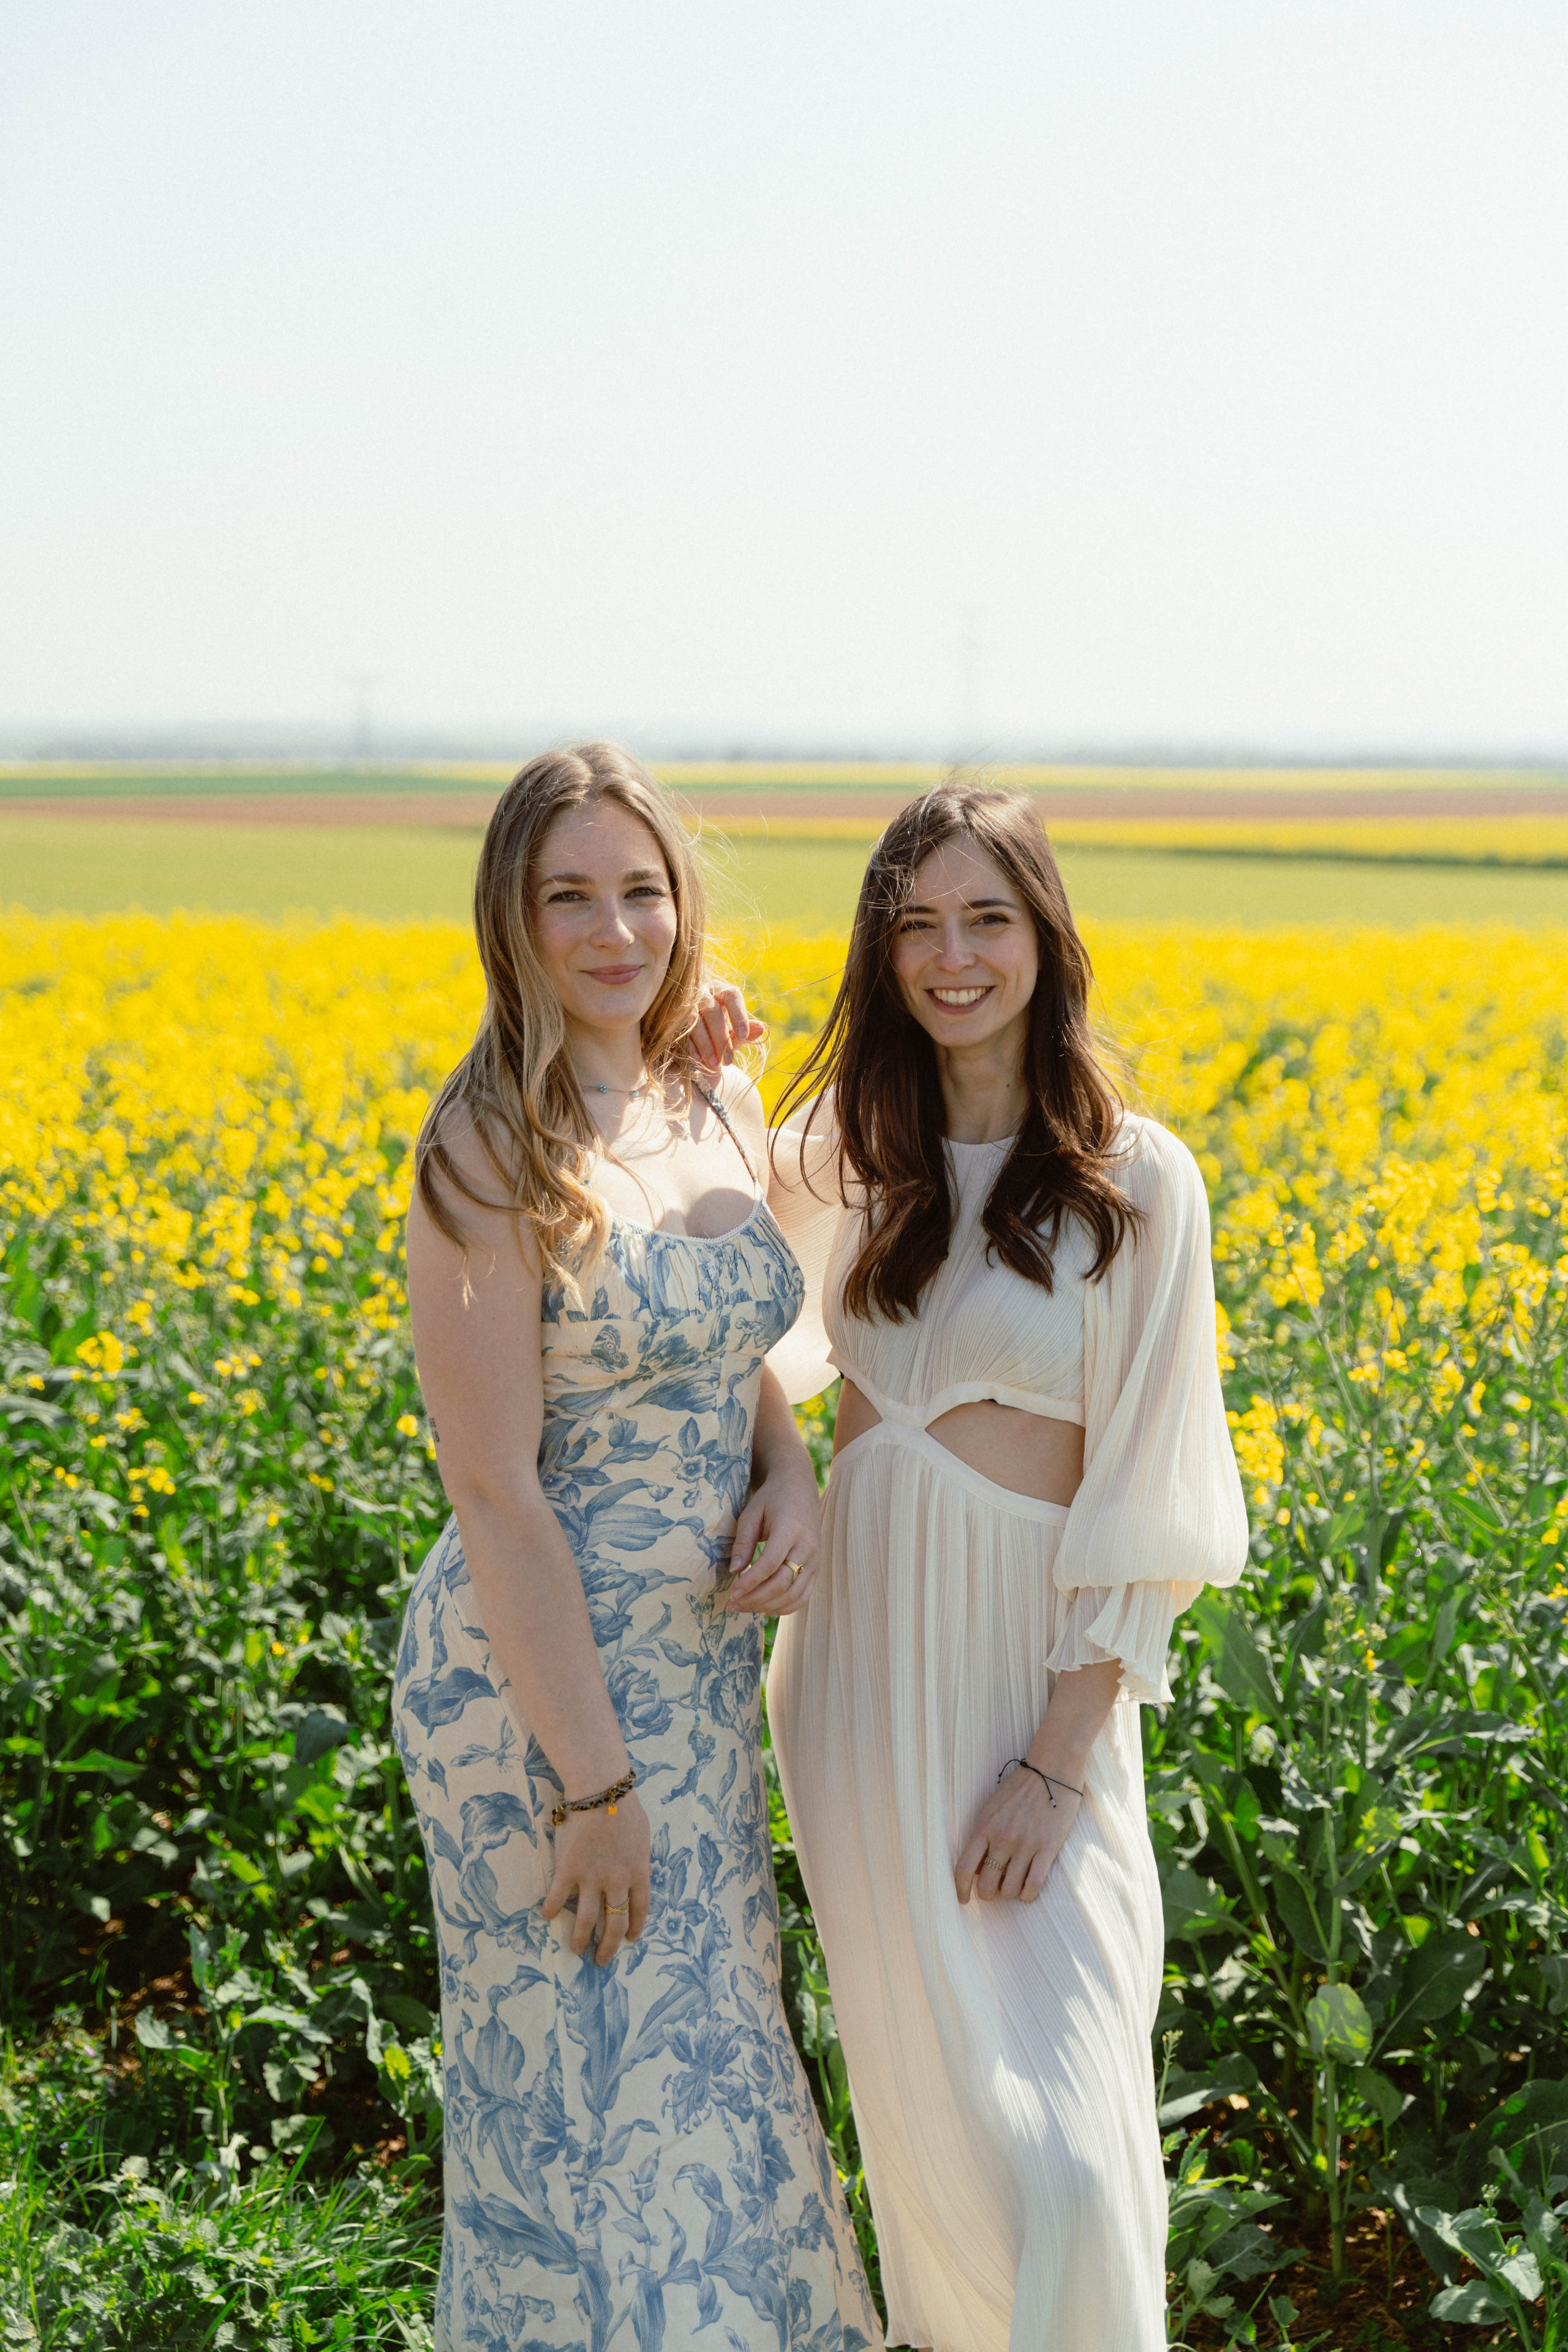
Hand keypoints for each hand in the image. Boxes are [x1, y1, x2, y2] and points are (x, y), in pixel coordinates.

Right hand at [541, 1792, 651, 1965]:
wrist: (601, 1792)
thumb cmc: (625, 1807)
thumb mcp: (642, 1835)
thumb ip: (639, 1857)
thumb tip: (636, 1868)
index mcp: (638, 1872)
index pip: (640, 1908)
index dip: (635, 1926)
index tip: (631, 1940)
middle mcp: (617, 1882)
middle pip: (615, 1923)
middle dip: (609, 1946)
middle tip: (602, 1960)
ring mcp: (592, 1879)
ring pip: (587, 1920)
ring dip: (581, 1939)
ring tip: (576, 1950)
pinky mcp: (568, 1871)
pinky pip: (558, 1898)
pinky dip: (551, 1909)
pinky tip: (546, 1916)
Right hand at [688, 980, 765, 1070]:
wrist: (690, 1041)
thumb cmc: (715, 1034)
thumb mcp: (731, 1036)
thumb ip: (743, 1034)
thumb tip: (761, 1029)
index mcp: (720, 991)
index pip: (732, 996)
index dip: (739, 1015)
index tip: (744, 1036)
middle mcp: (701, 991)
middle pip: (712, 1011)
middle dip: (721, 1038)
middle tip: (728, 1061)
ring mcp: (684, 1003)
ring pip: (694, 1021)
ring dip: (705, 1044)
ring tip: (714, 1064)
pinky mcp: (671, 1017)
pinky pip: (680, 1030)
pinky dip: (690, 1046)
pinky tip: (697, 1060)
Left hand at [725, 1457, 819, 1616]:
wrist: (799, 1488)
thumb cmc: (771, 1499)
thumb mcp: (751, 1513)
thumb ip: (743, 1542)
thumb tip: (734, 1571)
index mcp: (790, 1529)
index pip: (770, 1564)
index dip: (750, 1582)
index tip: (732, 1594)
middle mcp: (807, 1546)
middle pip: (782, 1583)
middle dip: (755, 1599)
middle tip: (732, 1605)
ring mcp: (816, 1559)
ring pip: (793, 1594)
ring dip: (767, 1606)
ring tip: (744, 1607)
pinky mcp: (817, 1567)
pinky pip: (804, 1595)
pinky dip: (786, 1608)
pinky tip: (766, 1609)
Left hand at [954, 1764, 1082, 1905]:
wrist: (1052, 1771)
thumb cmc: (1020, 1789)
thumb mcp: (992, 1808)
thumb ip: (982, 1836)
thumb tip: (975, 1869)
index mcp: (984, 1826)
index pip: (963, 1867)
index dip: (960, 1889)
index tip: (963, 1900)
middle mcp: (1002, 1838)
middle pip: (987, 1884)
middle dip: (988, 1894)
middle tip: (994, 1889)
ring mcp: (1025, 1844)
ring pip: (1010, 1889)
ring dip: (1010, 1893)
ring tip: (1013, 1886)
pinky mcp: (1048, 1848)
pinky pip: (1034, 1884)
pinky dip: (1028, 1894)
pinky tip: (1027, 1890)